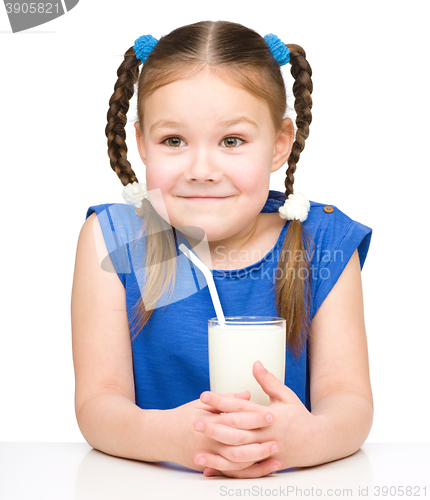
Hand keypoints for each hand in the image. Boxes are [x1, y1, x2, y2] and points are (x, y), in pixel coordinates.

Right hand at [166, 391, 276, 472]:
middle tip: (277, 436)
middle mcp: (209, 440)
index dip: (255, 417)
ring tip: (274, 455)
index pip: (236, 419)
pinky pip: (231, 472)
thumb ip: (225, 400)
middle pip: (239, 442)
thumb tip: (246, 394)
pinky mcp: (209, 466)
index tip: (270, 414)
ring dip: (257, 459)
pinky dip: (247, 472)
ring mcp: (209, 456)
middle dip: (260, 440)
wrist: (160, 436)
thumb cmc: (182, 416)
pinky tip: (261, 468)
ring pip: (237, 461)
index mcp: (209, 421)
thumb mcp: (200, 403)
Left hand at [198, 361, 320, 477]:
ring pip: (238, 455)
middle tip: (195, 422)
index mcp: (270, 416)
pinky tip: (210, 468)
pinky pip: (242, 470)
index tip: (204, 395)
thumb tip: (255, 363)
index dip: (222, 401)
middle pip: (236, 433)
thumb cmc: (299, 416)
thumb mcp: (286, 396)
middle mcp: (266, 436)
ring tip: (197, 449)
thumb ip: (268, 381)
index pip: (241, 408)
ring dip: (216, 453)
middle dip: (215, 427)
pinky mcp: (264, 466)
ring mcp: (265, 453)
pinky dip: (225, 470)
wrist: (317, 443)